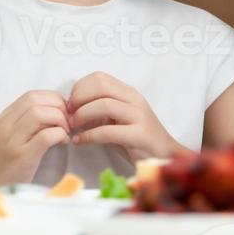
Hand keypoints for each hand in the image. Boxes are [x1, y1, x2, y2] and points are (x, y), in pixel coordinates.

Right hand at [0, 90, 69, 185]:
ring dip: (60, 119)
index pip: (31, 95)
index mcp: (4, 118)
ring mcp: (12, 140)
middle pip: (36, 101)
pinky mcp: (22, 156)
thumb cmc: (5, 163)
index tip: (63, 111)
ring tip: (65, 131)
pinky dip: (59, 135)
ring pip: (40, 114)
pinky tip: (63, 142)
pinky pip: (46, 136)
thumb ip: (27, 122)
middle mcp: (6, 125)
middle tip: (68, 121)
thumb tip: (57, 111)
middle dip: (58, 107)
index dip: (52, 99)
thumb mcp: (10, 136)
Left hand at [68, 72, 185, 163]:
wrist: (165, 157)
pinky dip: (89, 136)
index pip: (100, 77)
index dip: (80, 88)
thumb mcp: (119, 119)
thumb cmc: (137, 140)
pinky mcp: (140, 135)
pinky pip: (108, 131)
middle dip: (79, 98)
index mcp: (128, 93)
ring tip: (73, 127)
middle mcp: (135, 100)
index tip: (70, 103)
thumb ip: (101, 110)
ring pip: (104, 105)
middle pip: (101, 86)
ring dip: (82, 115)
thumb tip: (73, 108)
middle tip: (69, 114)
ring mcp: (139, 116)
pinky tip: (79, 142)